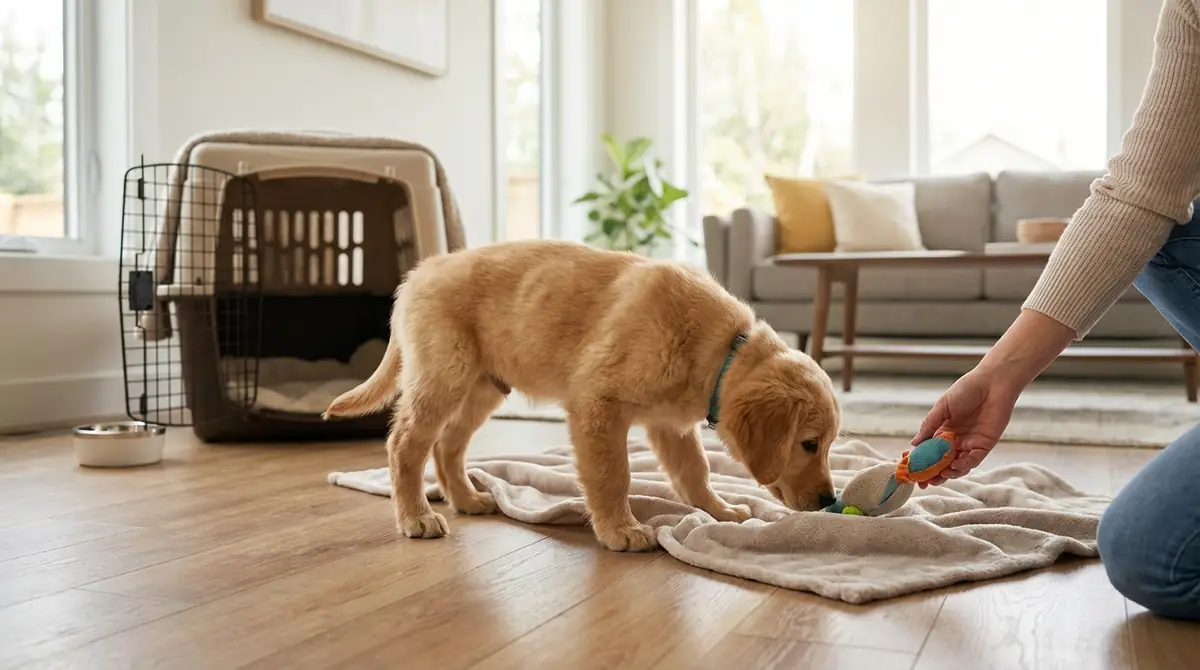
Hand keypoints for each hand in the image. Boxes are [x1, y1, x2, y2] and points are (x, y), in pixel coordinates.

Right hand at [911, 367, 1020, 485]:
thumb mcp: (942, 407)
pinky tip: (954, 467)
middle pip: (942, 462)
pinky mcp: (985, 445)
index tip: (909, 469)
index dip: (920, 461)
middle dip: (932, 474)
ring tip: (937, 478)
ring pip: (957, 466)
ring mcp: (970, 444)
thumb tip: (914, 444)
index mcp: (943, 430)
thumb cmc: (966, 390)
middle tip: (922, 482)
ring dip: (947, 474)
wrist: (992, 383)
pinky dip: (964, 466)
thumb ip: (929, 426)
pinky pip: (973, 460)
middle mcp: (956, 440)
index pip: (929, 450)